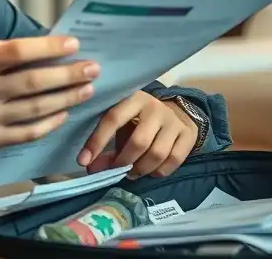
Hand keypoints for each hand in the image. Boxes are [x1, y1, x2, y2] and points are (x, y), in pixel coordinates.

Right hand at [0, 36, 99, 157]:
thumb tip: (39, 47)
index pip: (18, 52)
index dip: (49, 48)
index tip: (73, 45)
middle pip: (34, 82)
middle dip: (68, 75)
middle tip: (92, 69)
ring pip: (36, 109)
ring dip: (66, 98)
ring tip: (86, 89)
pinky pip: (28, 133)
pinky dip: (49, 123)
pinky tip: (64, 113)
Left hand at [77, 91, 197, 178]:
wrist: (177, 112)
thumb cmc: (140, 121)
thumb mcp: (122, 125)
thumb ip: (106, 144)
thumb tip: (90, 167)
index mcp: (133, 99)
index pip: (112, 119)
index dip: (97, 142)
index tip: (83, 161)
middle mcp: (155, 107)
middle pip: (139, 142)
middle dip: (123, 162)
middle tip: (115, 170)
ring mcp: (173, 121)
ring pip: (157, 154)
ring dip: (141, 169)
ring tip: (132, 173)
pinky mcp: (187, 134)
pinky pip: (174, 160)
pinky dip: (160, 171)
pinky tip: (151, 171)